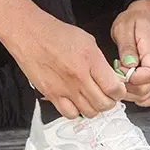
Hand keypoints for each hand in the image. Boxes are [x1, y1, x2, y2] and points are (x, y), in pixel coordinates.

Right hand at [5, 13, 124, 119]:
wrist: (30, 34)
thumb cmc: (57, 34)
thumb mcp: (88, 41)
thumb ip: (101, 62)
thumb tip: (111, 78)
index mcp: (91, 60)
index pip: (114, 88)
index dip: (119, 92)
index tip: (118, 90)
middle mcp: (79, 77)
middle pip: (104, 104)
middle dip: (110, 102)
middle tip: (107, 96)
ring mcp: (65, 88)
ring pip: (90, 112)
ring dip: (95, 108)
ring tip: (92, 99)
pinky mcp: (52, 95)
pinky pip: (70, 114)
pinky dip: (77, 111)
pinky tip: (76, 102)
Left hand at [112, 0, 149, 107]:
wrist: (148, 14)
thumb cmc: (136, 19)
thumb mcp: (124, 27)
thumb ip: (127, 48)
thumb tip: (128, 66)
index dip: (134, 78)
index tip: (121, 71)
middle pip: (149, 89)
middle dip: (129, 88)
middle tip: (117, 76)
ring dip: (133, 94)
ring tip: (122, 80)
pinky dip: (141, 96)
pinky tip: (130, 87)